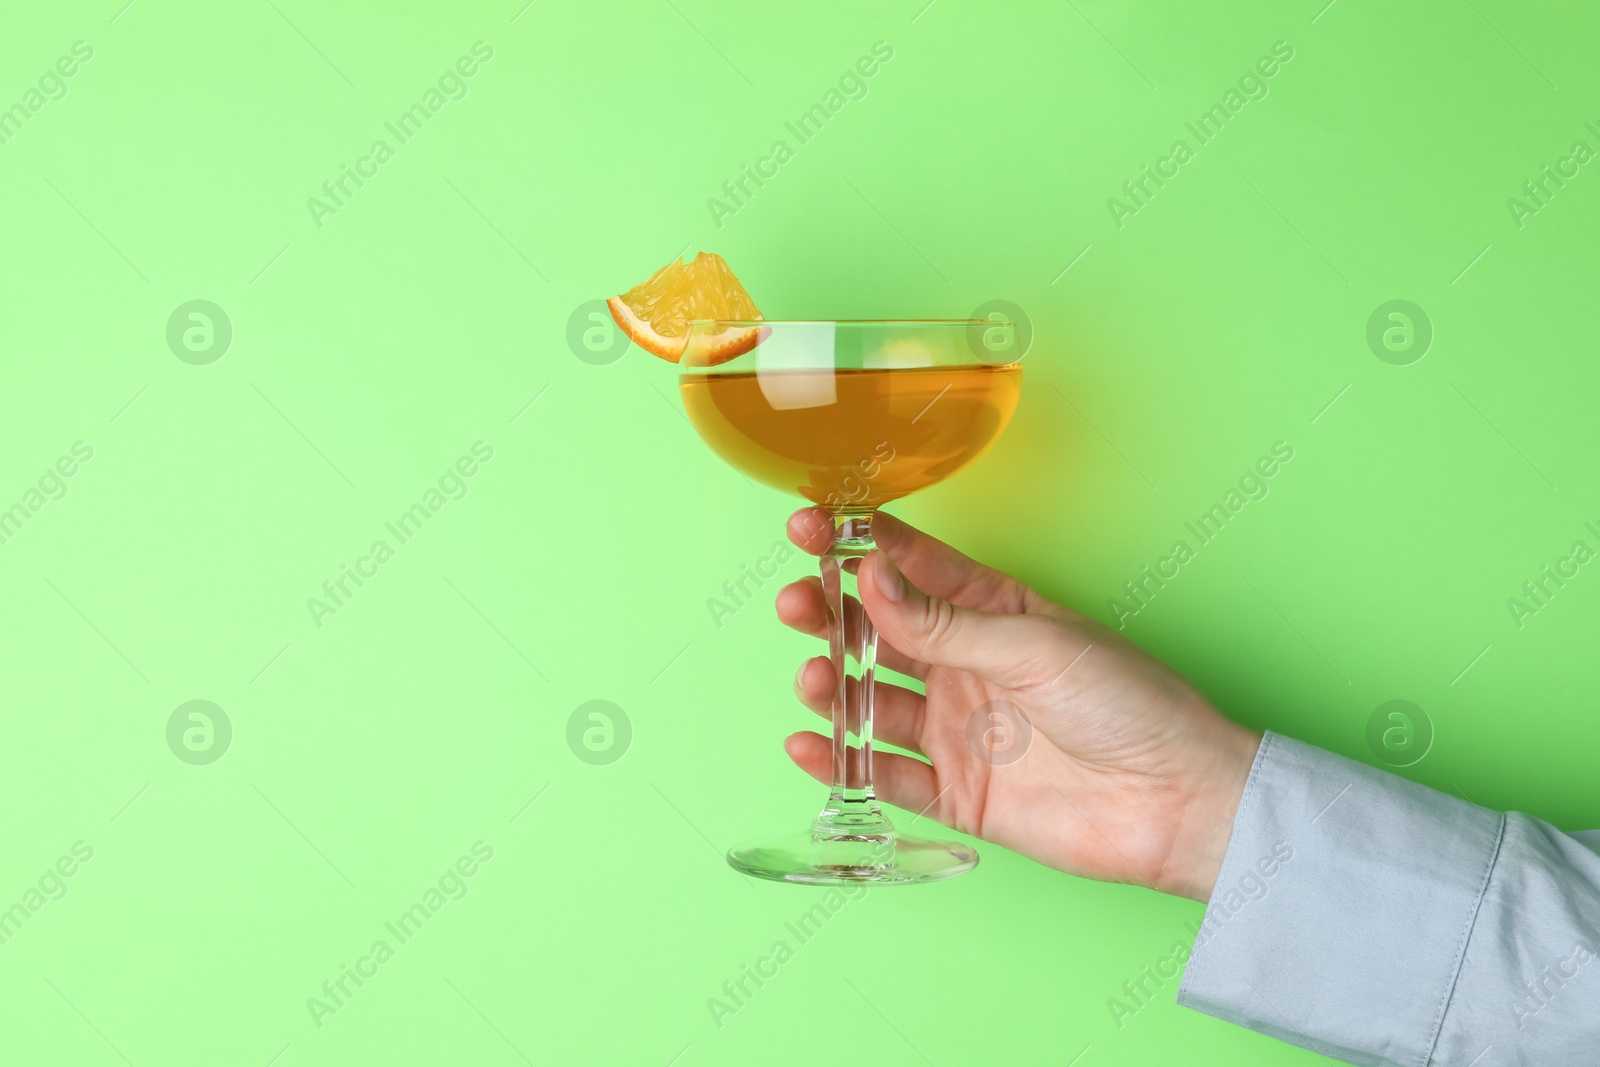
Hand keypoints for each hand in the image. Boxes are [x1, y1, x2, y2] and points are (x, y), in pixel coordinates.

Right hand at [776, 507, 1261, 902]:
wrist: (1179, 801)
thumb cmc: (1130, 703)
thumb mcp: (1033, 644)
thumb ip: (944, 621)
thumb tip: (870, 575)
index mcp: (993, 611)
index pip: (910, 567)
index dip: (857, 544)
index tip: (810, 525)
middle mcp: (967, 666)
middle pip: (878, 632)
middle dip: (830, 614)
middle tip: (796, 603)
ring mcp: (957, 729)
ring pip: (872, 702)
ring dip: (835, 686)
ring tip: (816, 677)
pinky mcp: (956, 793)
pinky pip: (885, 775)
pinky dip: (843, 762)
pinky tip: (810, 743)